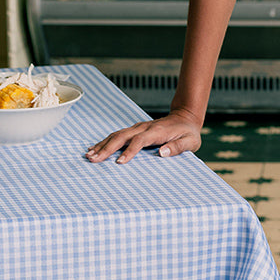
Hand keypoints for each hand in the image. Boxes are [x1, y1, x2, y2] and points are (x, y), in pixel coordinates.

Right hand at [85, 109, 201, 163]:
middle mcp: (145, 127)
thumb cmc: (188, 132)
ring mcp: (139, 127)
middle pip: (123, 136)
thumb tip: (163, 152)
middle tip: (93, 159)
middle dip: (107, 148)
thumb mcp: (190, 141)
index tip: (120, 162)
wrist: (185, 117)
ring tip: (89, 155)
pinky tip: (95, 148)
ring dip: (103, 144)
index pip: (140, 140)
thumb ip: (178, 147)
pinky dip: (105, 141)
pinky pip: (118, 135)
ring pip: (117, 134)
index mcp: (157, 131)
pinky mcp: (135, 130)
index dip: (130, 151)